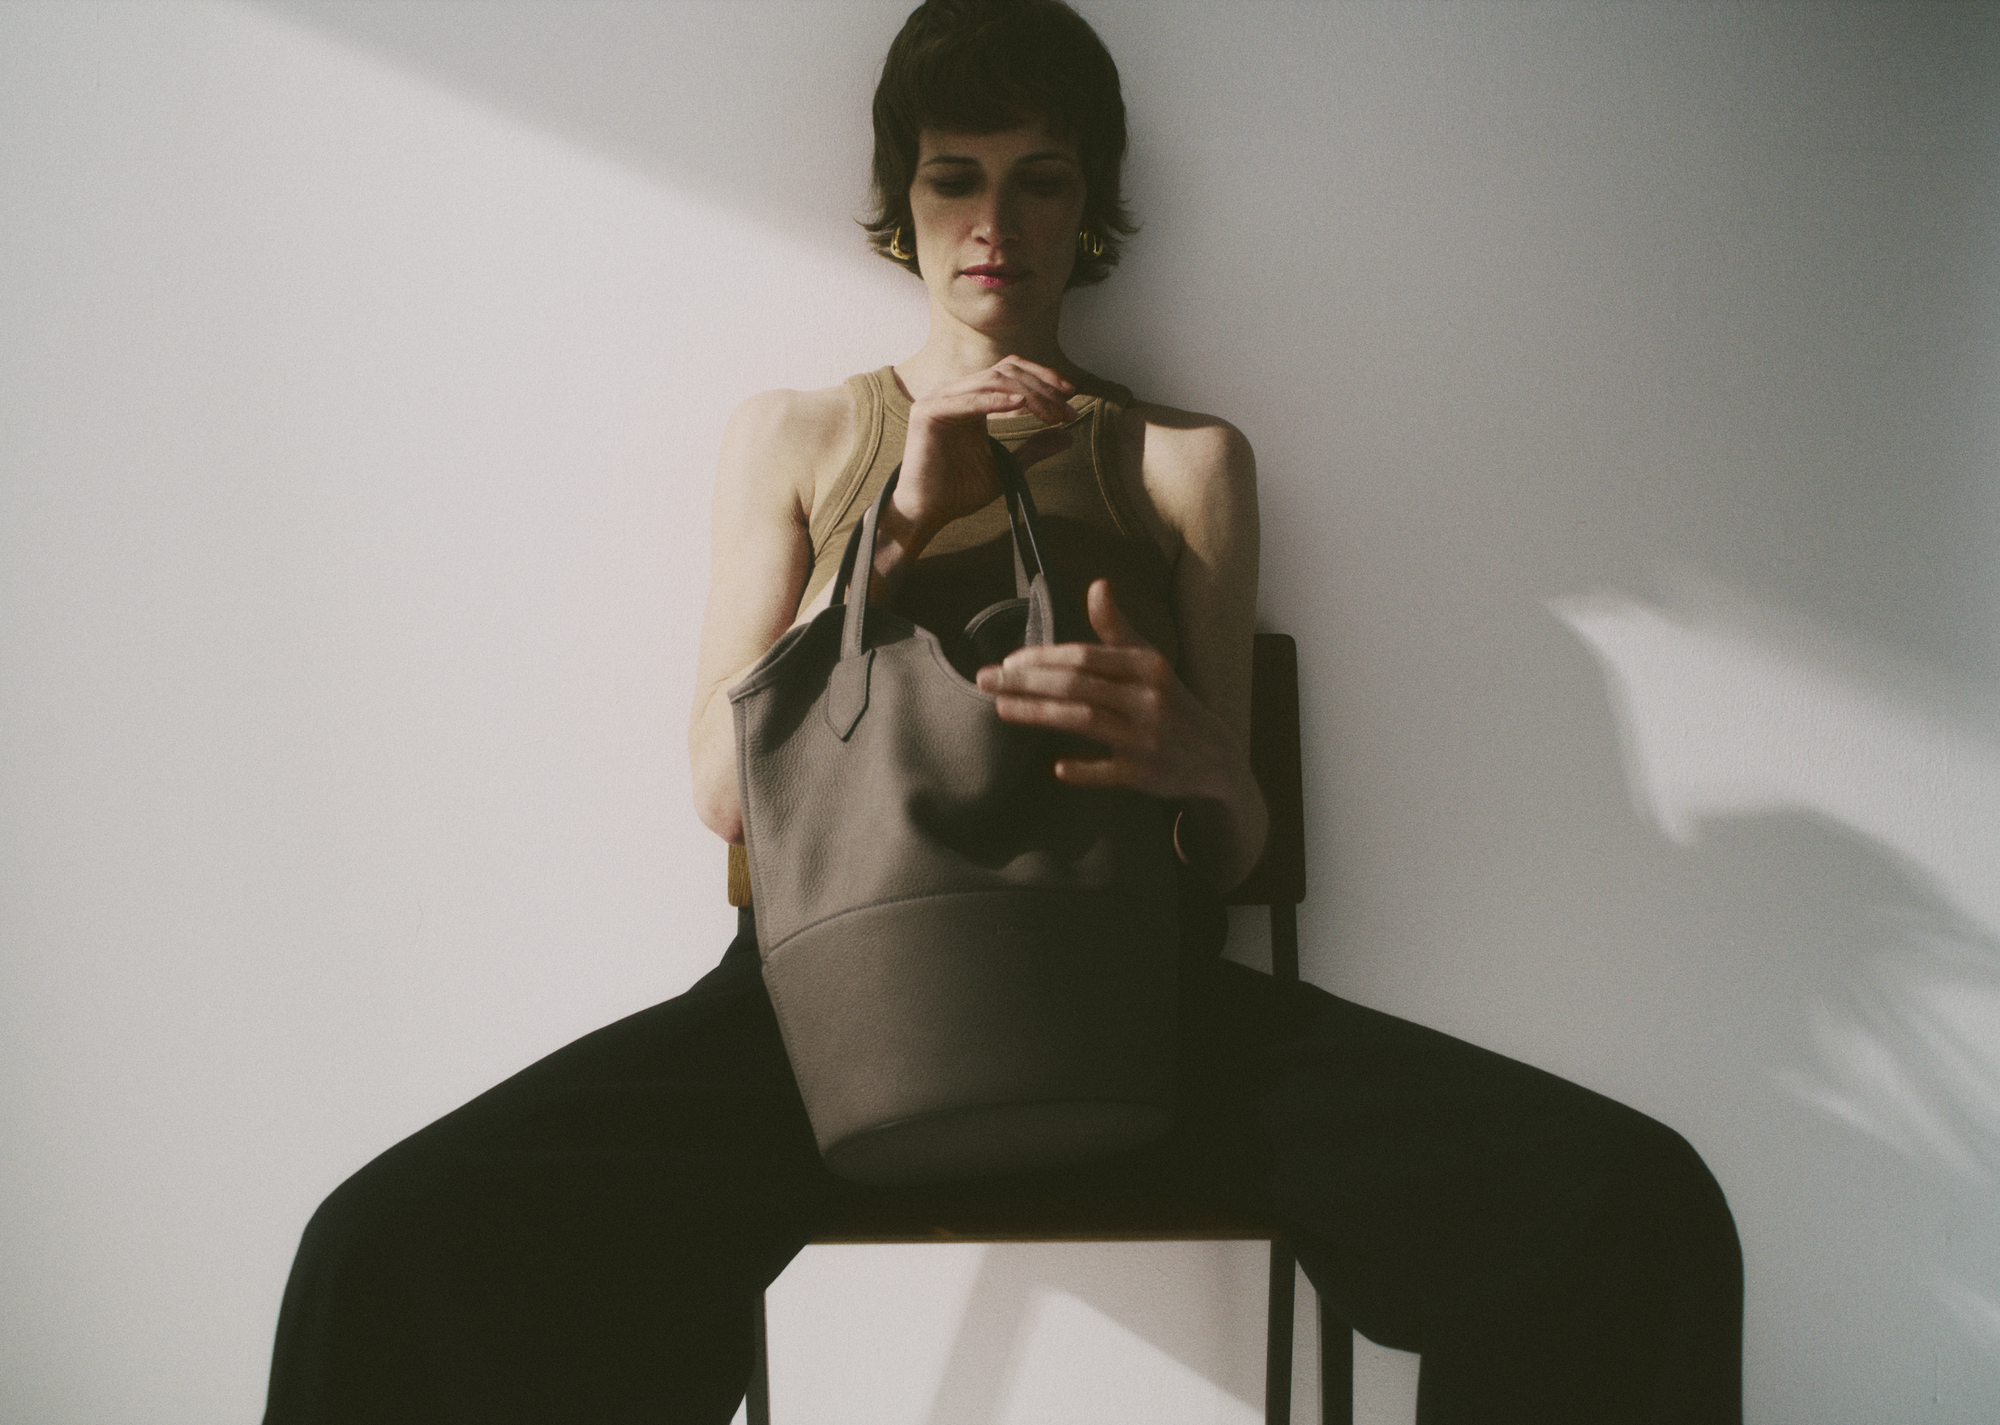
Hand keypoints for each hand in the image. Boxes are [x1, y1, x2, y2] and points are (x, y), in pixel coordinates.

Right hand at [894, 356, 1078, 537]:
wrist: (926, 513)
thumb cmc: (959, 491)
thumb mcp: (1007, 467)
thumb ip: (1034, 448)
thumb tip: (1068, 435)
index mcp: (971, 398)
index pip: (1010, 370)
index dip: (1042, 377)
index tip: (1071, 395)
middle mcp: (954, 392)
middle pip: (1006, 371)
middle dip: (1043, 388)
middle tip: (1067, 411)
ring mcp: (939, 399)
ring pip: (993, 381)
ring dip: (1029, 396)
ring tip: (1053, 415)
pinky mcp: (927, 413)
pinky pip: (968, 401)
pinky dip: (996, 400)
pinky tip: (1021, 404)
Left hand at [975, 579, 1241, 804]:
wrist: (1216, 756)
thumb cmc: (1171, 701)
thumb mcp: (1151, 661)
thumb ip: (1118, 628)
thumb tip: (1097, 584)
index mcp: (1148, 667)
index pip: (1085, 656)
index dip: (1044, 658)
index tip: (1008, 661)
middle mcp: (1149, 699)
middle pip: (1078, 685)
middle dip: (1027, 682)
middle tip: (984, 680)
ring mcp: (1147, 738)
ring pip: (1086, 721)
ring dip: (1039, 715)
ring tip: (1001, 708)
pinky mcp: (1147, 775)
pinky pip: (1110, 773)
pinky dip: (1085, 770)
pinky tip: (1056, 768)